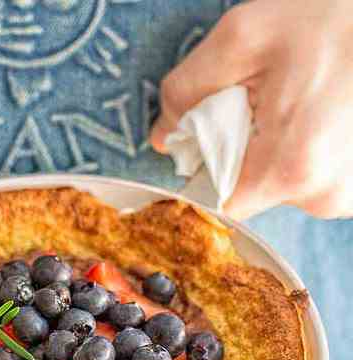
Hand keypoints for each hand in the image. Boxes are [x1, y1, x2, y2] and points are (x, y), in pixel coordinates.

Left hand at [150, 0, 352, 219]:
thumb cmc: (335, 18)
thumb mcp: (245, 38)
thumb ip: (187, 90)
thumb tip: (164, 135)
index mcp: (288, 168)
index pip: (217, 203)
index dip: (205, 173)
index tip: (211, 140)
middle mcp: (322, 195)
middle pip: (251, 192)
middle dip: (242, 153)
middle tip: (262, 104)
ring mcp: (348, 195)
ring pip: (283, 185)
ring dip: (276, 149)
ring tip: (299, 103)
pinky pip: (313, 178)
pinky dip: (305, 151)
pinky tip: (319, 114)